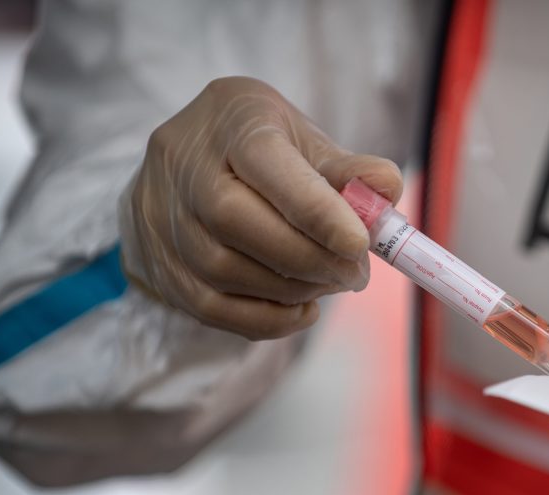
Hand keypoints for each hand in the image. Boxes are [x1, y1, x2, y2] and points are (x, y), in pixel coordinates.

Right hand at [119, 76, 402, 338]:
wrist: (184, 167)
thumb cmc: (259, 149)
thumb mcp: (303, 139)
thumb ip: (347, 168)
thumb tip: (388, 187)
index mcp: (230, 120)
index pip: (266, 163)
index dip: (316, 210)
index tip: (360, 244)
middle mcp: (184, 166)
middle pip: (236, 221)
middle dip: (309, 257)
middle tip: (355, 273)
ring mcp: (163, 218)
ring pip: (224, 270)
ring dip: (294, 289)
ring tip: (332, 282)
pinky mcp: (161, 266)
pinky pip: (212, 309)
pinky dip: (268, 319)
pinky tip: (302, 309)